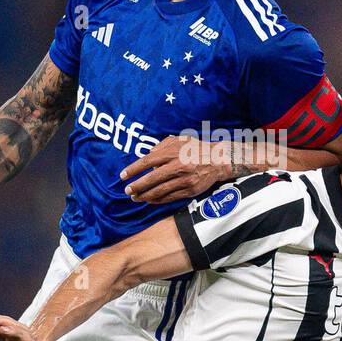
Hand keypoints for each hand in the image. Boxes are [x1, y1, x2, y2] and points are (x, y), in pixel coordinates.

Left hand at [119, 136, 234, 204]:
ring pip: (160, 191)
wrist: (218, 160)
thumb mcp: (180, 140)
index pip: (148, 161)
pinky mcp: (189, 190)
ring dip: (145, 196)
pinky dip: (158, 200)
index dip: (134, 169)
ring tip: (135, 198)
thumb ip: (162, 145)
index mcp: (173, 152)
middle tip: (127, 190)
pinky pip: (170, 197)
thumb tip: (148, 155)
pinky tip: (149, 200)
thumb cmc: (196, 148)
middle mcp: (178, 166)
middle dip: (137, 186)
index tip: (123, 175)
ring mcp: (184, 180)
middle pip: (152, 179)